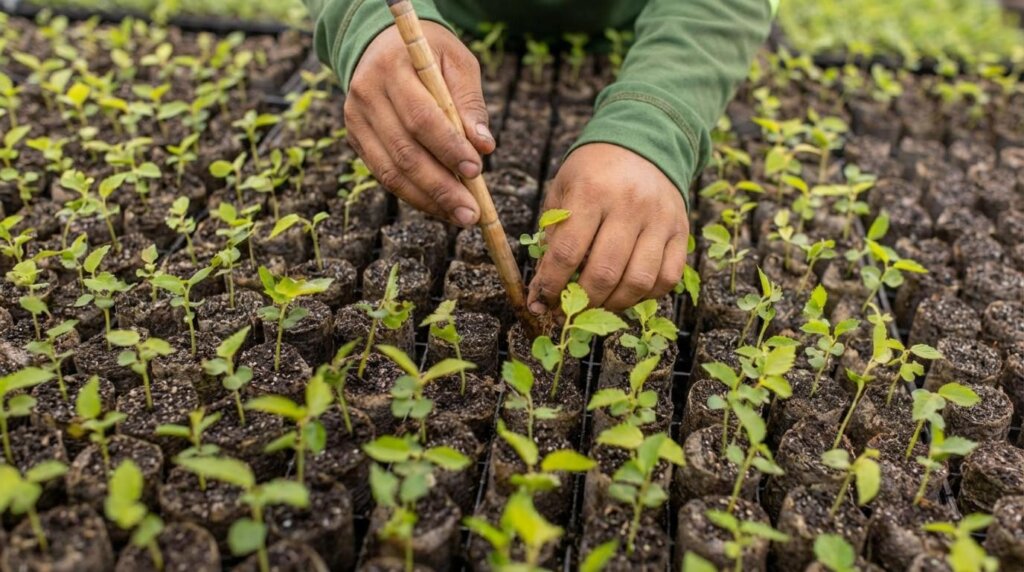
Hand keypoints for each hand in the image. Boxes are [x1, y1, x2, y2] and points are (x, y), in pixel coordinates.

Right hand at [345, 22, 493, 226]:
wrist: (383, 43)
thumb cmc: (431, 54)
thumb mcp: (458, 62)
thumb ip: (470, 102)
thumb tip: (484, 147)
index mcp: (392, 67)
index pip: (420, 116)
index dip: (448, 147)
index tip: (476, 170)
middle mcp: (366, 94)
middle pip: (404, 151)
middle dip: (441, 186)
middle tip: (472, 212)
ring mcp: (356, 119)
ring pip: (391, 171)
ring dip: (428, 200)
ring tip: (460, 216)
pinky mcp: (357, 139)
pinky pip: (384, 175)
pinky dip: (414, 196)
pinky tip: (440, 207)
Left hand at [529, 143, 689, 313]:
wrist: (642, 142)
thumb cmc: (593, 172)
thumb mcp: (563, 189)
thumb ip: (553, 234)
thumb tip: (544, 287)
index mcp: (592, 191)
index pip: (568, 252)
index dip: (551, 285)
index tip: (539, 301)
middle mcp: (629, 205)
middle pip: (604, 272)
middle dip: (580, 302)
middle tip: (566, 311)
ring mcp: (660, 219)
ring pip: (638, 281)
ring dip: (612, 304)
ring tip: (595, 305)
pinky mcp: (681, 230)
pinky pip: (667, 278)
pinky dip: (645, 295)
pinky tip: (625, 293)